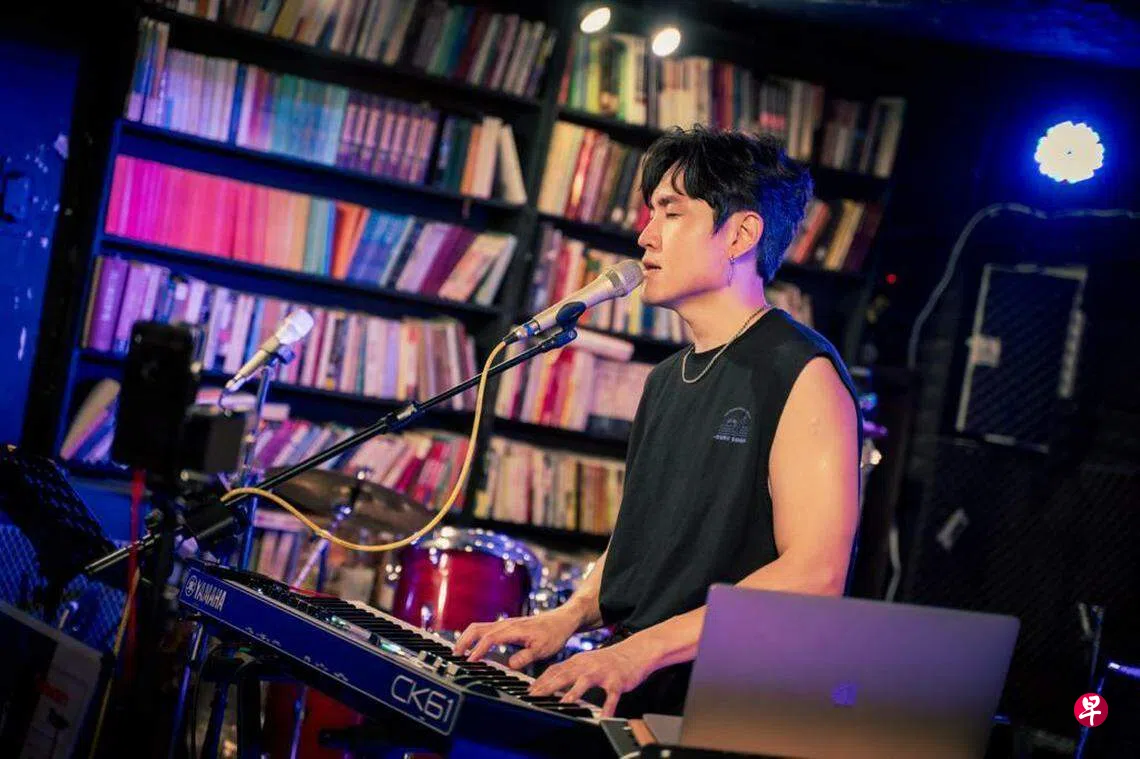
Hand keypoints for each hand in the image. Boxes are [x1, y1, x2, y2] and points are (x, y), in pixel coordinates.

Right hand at [454, 608, 579, 669]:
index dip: (478, 650)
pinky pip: (485, 629)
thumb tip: (510, 665)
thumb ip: (526, 657)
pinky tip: (472, 648)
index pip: (490, 638)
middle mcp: (506, 624)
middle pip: (477, 628)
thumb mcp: (543, 649)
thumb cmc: (554, 634)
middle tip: (454, 656)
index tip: (469, 662)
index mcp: (513, 629)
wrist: (562, 620)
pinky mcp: (506, 626)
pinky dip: (474, 637)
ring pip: (479, 627)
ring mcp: (505, 624)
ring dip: (466, 638)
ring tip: (458, 654)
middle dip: (463, 641)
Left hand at [527, 639, 656, 717]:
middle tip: (535, 696)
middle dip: (548, 686)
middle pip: (565, 674)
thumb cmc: (608, 660)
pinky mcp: (617, 681)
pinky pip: (611, 695)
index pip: (555, 670)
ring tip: (564, 702)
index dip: (541, 680)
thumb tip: (550, 680)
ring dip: (574, 692)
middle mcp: (587, 665)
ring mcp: (602, 672)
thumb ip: (569, 670)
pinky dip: (607, 706)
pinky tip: (604, 716)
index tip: (528, 691)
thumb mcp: (586, 661)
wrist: (635, 652)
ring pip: (585, 682)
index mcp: (578, 661)